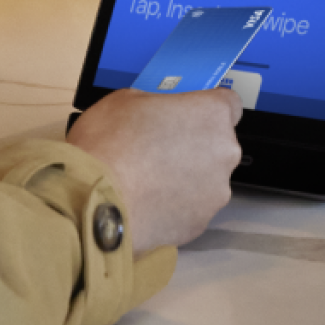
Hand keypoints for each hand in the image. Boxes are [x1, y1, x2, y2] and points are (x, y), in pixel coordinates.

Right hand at [67, 87, 243, 250]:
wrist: (95, 202)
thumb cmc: (111, 144)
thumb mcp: (127, 100)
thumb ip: (155, 104)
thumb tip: (155, 114)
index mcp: (212, 114)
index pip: (229, 104)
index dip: (206, 108)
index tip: (189, 113)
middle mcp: (224, 152)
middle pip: (217, 143)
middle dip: (194, 143)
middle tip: (160, 146)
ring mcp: (215, 192)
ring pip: (207, 178)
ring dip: (187, 176)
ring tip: (150, 179)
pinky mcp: (200, 224)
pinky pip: (192, 207)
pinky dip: (176, 205)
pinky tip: (148, 201)